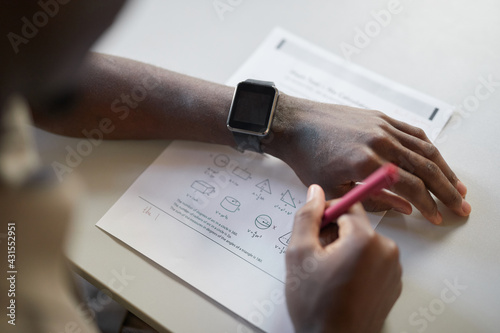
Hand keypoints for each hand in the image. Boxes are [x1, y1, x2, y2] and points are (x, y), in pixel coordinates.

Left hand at [266, 94, 470, 223]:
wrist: (295, 125)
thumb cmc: (308, 158)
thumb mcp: (334, 189)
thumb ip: (372, 200)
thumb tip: (405, 207)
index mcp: (366, 163)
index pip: (410, 187)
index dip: (428, 205)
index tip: (436, 217)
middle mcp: (380, 142)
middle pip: (426, 168)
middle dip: (446, 190)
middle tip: (460, 206)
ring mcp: (382, 126)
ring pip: (425, 148)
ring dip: (444, 169)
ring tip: (456, 186)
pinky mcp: (380, 117)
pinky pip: (413, 132)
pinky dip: (428, 147)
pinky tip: (436, 159)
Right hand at [285, 185, 401, 332]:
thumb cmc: (317, 305)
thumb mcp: (299, 254)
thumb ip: (307, 217)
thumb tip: (315, 193)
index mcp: (365, 239)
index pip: (347, 205)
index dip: (325, 213)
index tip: (314, 228)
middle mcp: (386, 251)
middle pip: (356, 225)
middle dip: (334, 234)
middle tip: (316, 256)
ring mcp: (393, 269)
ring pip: (364, 243)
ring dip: (345, 250)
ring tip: (327, 273)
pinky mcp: (393, 284)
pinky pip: (373, 261)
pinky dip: (357, 265)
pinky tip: (340, 283)